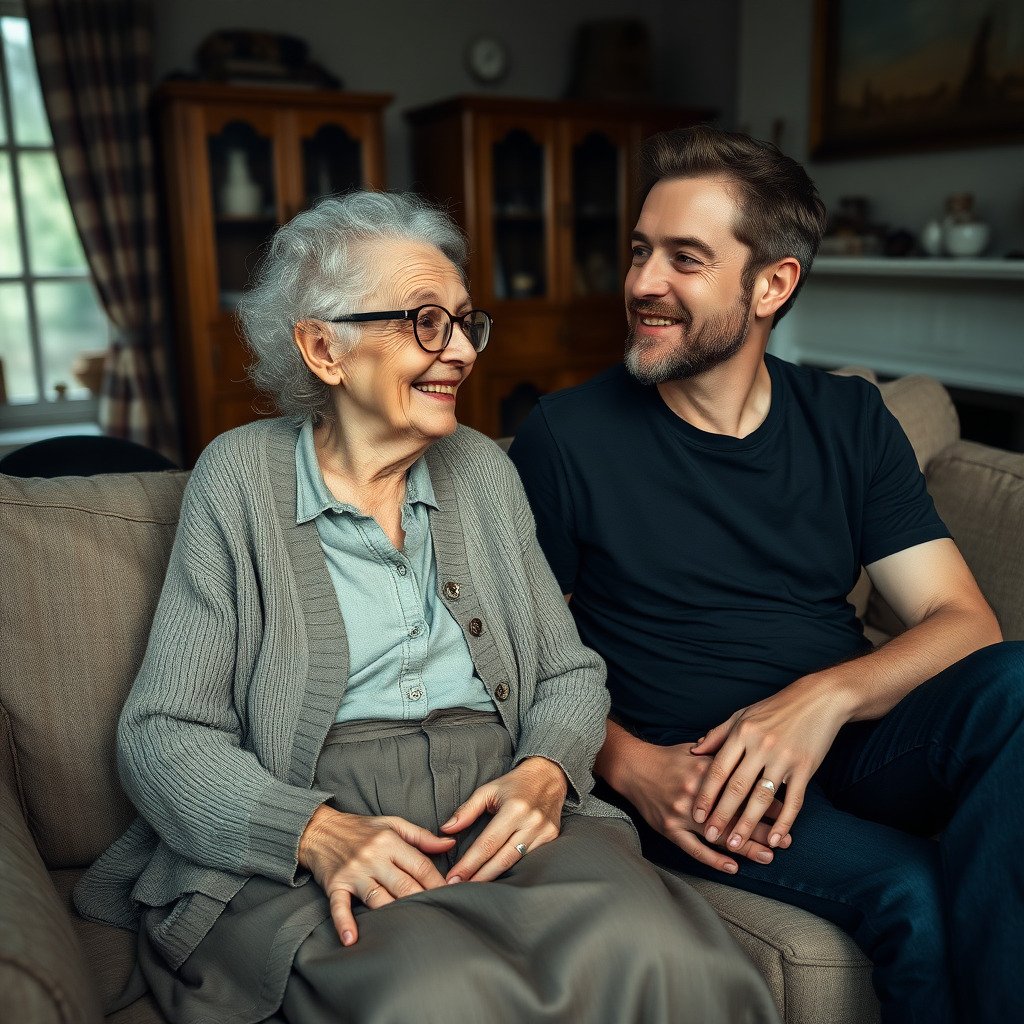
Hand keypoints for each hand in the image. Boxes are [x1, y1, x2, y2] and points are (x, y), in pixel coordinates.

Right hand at [298, 804, 454, 945]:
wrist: (319, 829)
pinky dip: (344, 923)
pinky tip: (352, 939)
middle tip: (438, 916)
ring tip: (410, 931)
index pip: (420, 865)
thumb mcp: (392, 824)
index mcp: (389, 841)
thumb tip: (450, 844)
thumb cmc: (360, 828)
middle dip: (422, 900)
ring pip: (378, 898)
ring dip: (393, 914)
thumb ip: (421, 836)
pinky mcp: (335, 886)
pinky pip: (340, 907)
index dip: (437, 882)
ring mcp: (353, 873)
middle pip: (403, 885)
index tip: (452, 894)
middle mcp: (373, 857)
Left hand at [441, 756, 567, 882]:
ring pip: (515, 863)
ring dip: (494, 877)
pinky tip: (497, 878)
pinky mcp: (551, 838)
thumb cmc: (514, 784)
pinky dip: (512, 870)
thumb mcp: (488, 790)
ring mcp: (544, 832)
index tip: (454, 877)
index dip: (469, 863)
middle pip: (502, 859)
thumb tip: (447, 829)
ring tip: (474, 888)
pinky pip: (528, 860)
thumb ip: (467, 810)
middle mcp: (531, 822)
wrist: (548, 776)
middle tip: (459, 889)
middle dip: (479, 877)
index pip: (487, 844)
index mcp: (514, 809)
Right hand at [621, 740, 790, 873]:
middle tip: (787, 841)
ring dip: (745, 847)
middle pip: (736, 814)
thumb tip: (752, 754)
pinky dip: (713, 859)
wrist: (632, 766)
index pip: (744, 788)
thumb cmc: (668, 758)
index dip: (767, 801)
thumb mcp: (696, 750)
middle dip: (763, 828)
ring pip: (718, 834)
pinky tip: (732, 867)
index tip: (788, 811)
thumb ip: (723, 754)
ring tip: (768, 857)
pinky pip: (693, 848)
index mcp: (707, 771)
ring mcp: (682, 812)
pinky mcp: (669, 828)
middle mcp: (696, 793)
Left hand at [691, 677, 849, 852]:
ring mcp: (784, 758)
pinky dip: (784, 822)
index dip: (706, 794)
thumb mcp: (742, 715)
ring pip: (762, 798)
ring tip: (735, 843)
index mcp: (742, 732)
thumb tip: (695, 752)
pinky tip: (774, 839)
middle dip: (721, 814)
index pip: (719, 769)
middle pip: (737, 787)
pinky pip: (793, 800)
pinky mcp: (806, 768)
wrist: (819, 699)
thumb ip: (718, 735)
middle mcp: (761, 746)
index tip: (696, 814)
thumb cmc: (776, 707)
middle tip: (709, 835)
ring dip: (747, 824)